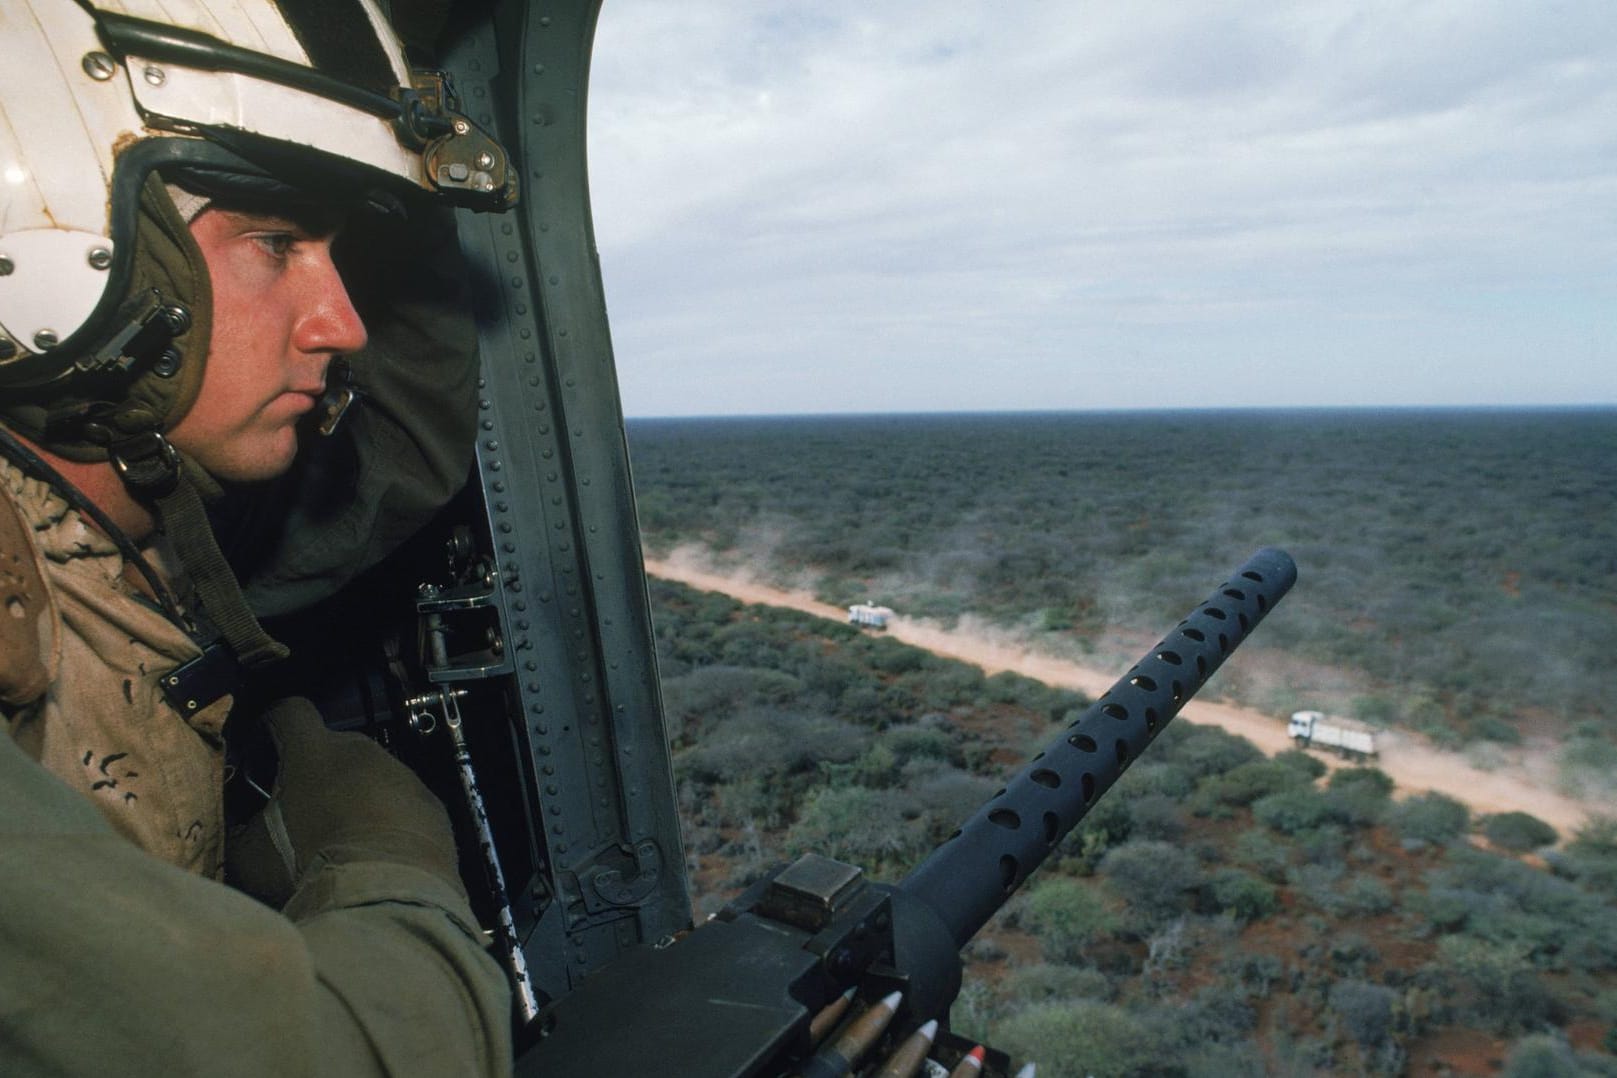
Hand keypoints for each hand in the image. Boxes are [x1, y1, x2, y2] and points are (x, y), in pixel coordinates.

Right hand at [227, 697, 462, 907]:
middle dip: (317, 771)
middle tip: (301, 810)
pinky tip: (380, 853)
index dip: (275, 723)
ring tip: (343, 839)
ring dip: (357, 797)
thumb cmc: (308, 868)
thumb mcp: (249, 855)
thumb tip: (239, 828)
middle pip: (334, 747)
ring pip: (373, 776)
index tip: (266, 740)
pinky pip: (405, 804)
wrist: (384, 898)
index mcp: (315, 751)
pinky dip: (392, 820)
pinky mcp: (432, 806)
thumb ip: (240, 830)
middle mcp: (363, 752)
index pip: (290, 711)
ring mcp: (404, 776)